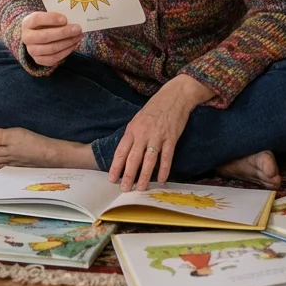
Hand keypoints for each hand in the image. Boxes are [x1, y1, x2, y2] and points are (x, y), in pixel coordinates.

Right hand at [21, 12, 82, 66]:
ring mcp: (31, 50)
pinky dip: (65, 52)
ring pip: (51, 49)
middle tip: (77, 29)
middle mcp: (26, 38)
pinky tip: (73, 45)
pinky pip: (53, 58)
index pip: (37, 19)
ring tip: (78, 37)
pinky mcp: (38, 60)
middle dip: (64, 33)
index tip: (65, 19)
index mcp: (27, 23)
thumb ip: (56, 17)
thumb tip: (71, 20)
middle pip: (45, 36)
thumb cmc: (44, 23)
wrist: (35, 36)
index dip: (51, 19)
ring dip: (67, 43)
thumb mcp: (46, 16)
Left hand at [110, 75, 212, 190]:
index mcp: (132, 129)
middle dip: (128, 175)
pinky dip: (164, 169)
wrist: (174, 97)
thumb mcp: (137, 120)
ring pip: (149, 160)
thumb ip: (132, 136)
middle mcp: (143, 134)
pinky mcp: (171, 138)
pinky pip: (167, 157)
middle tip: (124, 189)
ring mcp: (157, 136)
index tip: (112, 179)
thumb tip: (126, 154)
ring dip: (145, 176)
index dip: (116, 166)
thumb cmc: (154, 109)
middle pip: (133, 158)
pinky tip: (162, 179)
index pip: (121, 151)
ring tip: (141, 188)